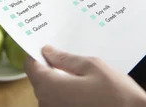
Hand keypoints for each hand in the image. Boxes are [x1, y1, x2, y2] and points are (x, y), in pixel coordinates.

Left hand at [25, 46, 145, 106]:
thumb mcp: (92, 66)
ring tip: (81, 73)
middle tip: (69, 56)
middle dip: (50, 67)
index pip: (30, 66)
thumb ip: (66, 59)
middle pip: (39, 79)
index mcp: (50, 87)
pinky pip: (57, 102)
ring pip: (48, 92)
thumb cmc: (115, 93)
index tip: (48, 46)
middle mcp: (47, 103)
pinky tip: (83, 88)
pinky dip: (65, 93)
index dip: (37, 54)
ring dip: (59, 81)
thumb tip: (48, 52)